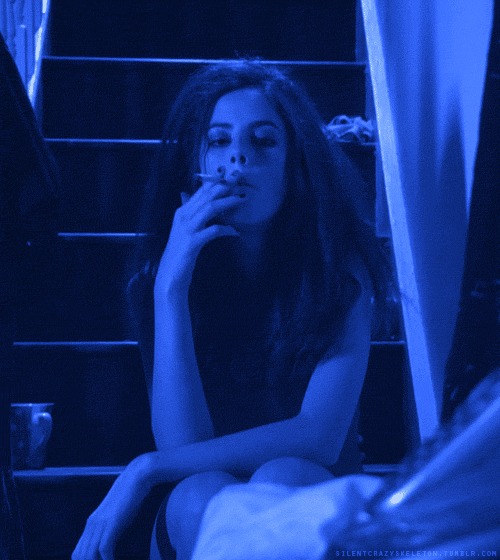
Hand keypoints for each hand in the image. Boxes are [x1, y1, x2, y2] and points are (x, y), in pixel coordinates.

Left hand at [71, 454, 155, 559]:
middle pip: (80, 556)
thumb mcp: (116, 515)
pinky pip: (104, 549)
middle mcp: (91, 524)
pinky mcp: (111, 523)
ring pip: (89, 555)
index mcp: (91, 523)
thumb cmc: (131, 496)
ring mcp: (101, 523)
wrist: (136, 477)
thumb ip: (109, 528)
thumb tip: (109, 546)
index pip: (77, 553)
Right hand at [155, 178, 242, 294]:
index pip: (200, 191)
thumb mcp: (182, 229)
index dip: (216, 182)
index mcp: (182, 212)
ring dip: (228, 202)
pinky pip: (213, 231)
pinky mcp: (193, 242)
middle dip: (224, 186)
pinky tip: (235, 232)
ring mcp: (187, 229)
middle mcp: (183, 216)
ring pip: (210, 208)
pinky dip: (226, 230)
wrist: (170, 275)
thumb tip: (185, 194)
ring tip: (242, 198)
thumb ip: (187, 211)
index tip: (231, 175)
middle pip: (206, 196)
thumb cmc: (180, 252)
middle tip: (240, 179)